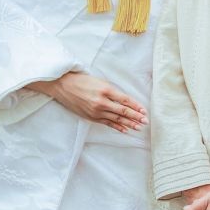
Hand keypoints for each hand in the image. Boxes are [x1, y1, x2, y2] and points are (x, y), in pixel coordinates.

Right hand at [30, 72, 146, 132]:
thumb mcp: (99, 81)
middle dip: (136, 117)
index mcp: (105, 89)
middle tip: (146, 121)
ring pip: (116, 119)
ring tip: (139, 127)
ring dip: (129, 123)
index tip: (144, 111)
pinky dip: (117, 126)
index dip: (136, 106)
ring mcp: (96, 111)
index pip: (125, 100)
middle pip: (123, 111)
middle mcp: (101, 102)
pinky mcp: (91, 117)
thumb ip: (112, 91)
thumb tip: (125, 100)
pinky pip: (107, 123)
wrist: (63, 85)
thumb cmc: (81, 80)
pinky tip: (125, 129)